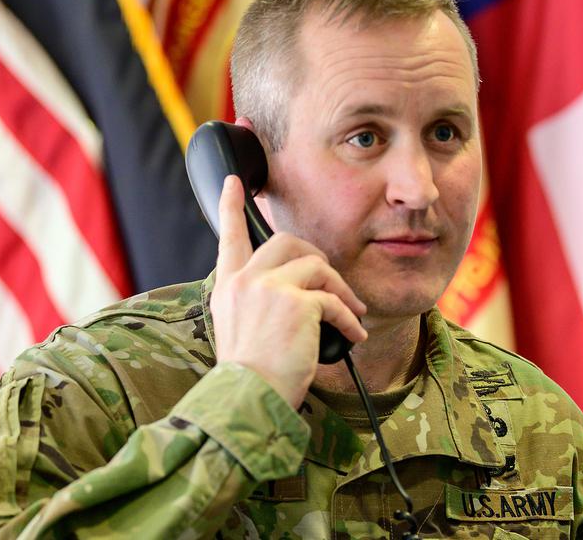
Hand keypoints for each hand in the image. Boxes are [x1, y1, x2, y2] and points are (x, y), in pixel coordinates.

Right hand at [210, 175, 366, 407]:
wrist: (248, 400)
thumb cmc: (251, 376)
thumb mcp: (241, 331)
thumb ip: (258, 304)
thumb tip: (299, 295)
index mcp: (228, 289)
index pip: (229, 238)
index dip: (231, 207)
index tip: (233, 182)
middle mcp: (244, 282)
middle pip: (285, 241)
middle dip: (315, 255)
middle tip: (331, 280)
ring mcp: (269, 289)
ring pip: (317, 266)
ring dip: (341, 289)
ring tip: (352, 313)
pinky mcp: (296, 304)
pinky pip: (334, 300)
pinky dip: (350, 318)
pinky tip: (354, 335)